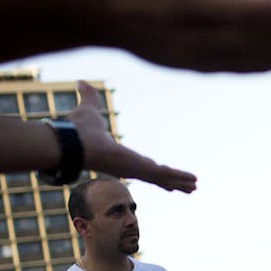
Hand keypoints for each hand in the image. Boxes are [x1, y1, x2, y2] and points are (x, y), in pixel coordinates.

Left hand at [70, 82, 196, 191]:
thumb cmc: (79, 130)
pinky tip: (193, 182)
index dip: (151, 168)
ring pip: (164, 178)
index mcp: (119, 156)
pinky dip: (180, 177)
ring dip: (180, 182)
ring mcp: (136, 171)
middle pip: (156, 177)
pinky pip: (166, 175)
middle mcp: (129, 167)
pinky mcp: (142, 170)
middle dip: (170, 182)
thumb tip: (80, 82)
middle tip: (183, 187)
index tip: (157, 170)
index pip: (140, 164)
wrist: (76, 143)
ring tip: (194, 187)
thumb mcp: (89, 109)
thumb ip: (88, 97)